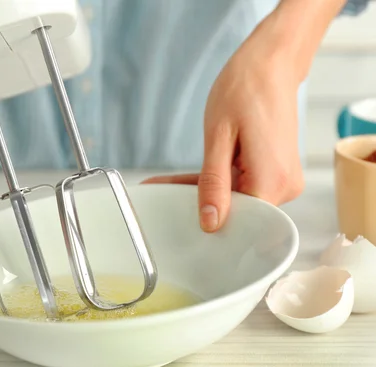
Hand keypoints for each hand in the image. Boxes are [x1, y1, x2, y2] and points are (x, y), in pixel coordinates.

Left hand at [143, 0, 345, 232]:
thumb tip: (211, 222)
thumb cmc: (245, 88)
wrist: (271, 62)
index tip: (174, 215)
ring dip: (206, 191)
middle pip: (237, 210)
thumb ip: (214, 183)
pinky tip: (190, 179)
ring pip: (237, 198)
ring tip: (169, 183)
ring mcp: (282, 179)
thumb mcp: (218, 138)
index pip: (238, 222)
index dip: (206, 220)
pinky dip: (218, 181)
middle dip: (200, 203)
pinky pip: (242, 185)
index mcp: (272, 181)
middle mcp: (284, 186)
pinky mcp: (275, 171)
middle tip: (163, 193)